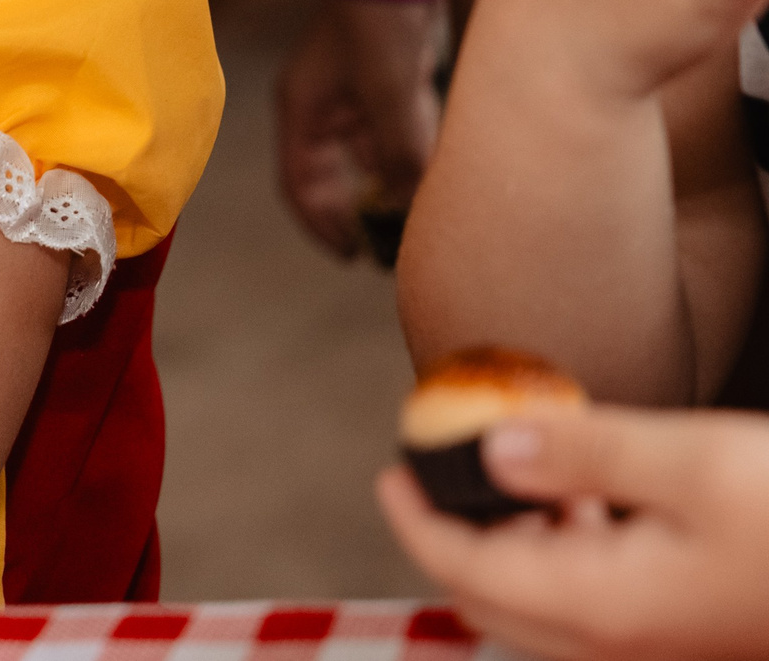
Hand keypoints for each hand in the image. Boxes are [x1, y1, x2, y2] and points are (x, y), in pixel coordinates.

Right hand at [275, 0, 439, 257]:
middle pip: (333, 179)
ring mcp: (354, 97)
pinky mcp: (386, 85)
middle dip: (359, 213)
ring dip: (391, 188)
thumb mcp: (388, 92)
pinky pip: (396, 137)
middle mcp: (323, 109)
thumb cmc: (377, 19)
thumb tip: (411, 207)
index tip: (354, 255)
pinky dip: (412, 160)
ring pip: (370, 160)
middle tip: (390, 250)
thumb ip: (401, 151)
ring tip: (419, 221)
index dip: (322, 224)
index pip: (300, 185)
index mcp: (302, 110)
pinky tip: (437, 179)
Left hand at [378, 405, 768, 660]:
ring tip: (518, 473)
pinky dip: (575, 558)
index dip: (416, 517)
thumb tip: (488, 449)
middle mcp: (622, 646)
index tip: (392, 467)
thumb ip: (580, 457)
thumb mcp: (689, 461)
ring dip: (520, 548)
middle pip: (495, 601)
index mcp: (600, 606)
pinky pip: (603, 609)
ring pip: (549, 609)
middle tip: (435, 474)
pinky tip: (599, 504)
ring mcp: (663, 650)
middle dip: (455, 540)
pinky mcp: (697, 636)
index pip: (464, 569)